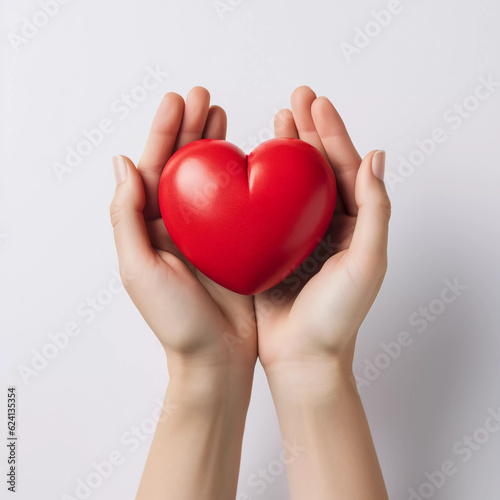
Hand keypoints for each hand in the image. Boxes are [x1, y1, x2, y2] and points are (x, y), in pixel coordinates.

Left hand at [110, 87, 256, 374]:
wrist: (217, 356)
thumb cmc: (177, 322)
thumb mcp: (139, 269)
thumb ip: (127, 217)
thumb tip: (122, 164)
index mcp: (151, 228)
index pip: (153, 169)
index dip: (163, 133)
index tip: (177, 100)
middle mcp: (177, 225)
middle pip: (181, 167)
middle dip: (189, 129)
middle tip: (203, 97)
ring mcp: (208, 232)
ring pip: (209, 178)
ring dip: (213, 145)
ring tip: (221, 114)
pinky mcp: (234, 242)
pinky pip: (236, 201)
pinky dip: (240, 176)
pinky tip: (248, 155)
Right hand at [255, 86, 390, 372]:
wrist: (302, 357)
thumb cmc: (337, 317)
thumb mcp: (367, 262)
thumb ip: (374, 209)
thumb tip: (376, 156)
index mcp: (354, 226)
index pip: (345, 168)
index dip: (332, 133)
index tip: (316, 102)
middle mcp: (328, 226)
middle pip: (318, 169)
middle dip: (309, 131)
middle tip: (296, 98)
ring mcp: (298, 235)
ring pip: (292, 184)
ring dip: (286, 151)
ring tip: (276, 120)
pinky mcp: (273, 248)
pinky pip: (267, 208)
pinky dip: (261, 184)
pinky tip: (251, 166)